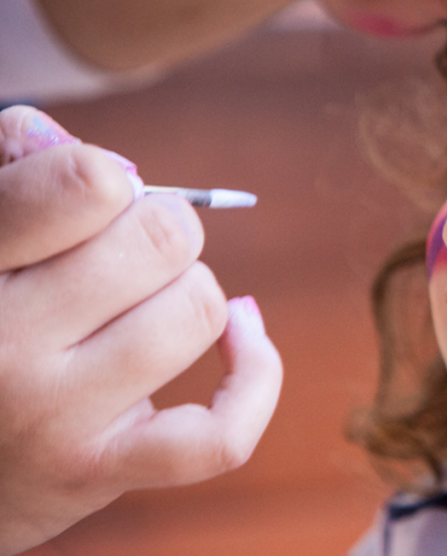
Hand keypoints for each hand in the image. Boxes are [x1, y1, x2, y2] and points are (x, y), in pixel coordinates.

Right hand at [0, 106, 282, 555]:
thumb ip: (14, 179)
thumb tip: (62, 139)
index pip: (83, 185)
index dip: (111, 178)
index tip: (103, 196)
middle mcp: (3, 344)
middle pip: (162, 239)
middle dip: (165, 229)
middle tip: (132, 254)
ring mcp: (53, 417)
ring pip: (197, 310)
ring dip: (194, 292)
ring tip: (151, 303)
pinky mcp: (99, 473)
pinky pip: (222, 433)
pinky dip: (256, 374)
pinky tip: (243, 334)